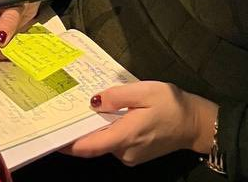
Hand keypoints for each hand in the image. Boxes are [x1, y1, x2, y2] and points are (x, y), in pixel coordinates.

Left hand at [66, 83, 216, 165]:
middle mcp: (124, 153)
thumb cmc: (170, 104)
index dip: (68, 144)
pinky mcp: (136, 154)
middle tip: (64, 112)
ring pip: (105, 143)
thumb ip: (118, 96)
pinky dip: (107, 131)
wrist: (195, 123)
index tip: (51, 136)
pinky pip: (115, 143)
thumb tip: (94, 101)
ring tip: (84, 108)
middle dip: (80, 130)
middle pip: (95, 144)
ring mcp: (131, 156)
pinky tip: (106, 115)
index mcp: (124, 137)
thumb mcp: (144, 91)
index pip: (88, 147)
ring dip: (95, 129)